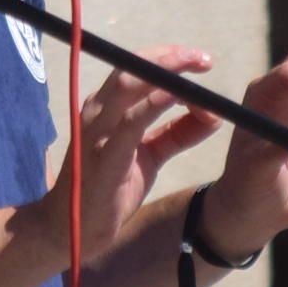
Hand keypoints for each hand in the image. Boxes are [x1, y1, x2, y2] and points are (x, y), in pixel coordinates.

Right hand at [36, 44, 223, 258]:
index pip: (136, 68)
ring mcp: (97, 131)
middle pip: (133, 68)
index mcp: (105, 107)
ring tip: (198, 69)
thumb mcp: (150, 155)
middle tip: (204, 59)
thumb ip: (178, 134)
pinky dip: (156, 102)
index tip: (200, 59)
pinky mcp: (104, 155)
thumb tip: (213, 115)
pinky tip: (177, 96)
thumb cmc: (110, 189)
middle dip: (171, 57)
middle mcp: (97, 111)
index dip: (169, 57)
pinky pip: (132, 121)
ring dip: (168, 72)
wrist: (74, 230)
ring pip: (130, 85)